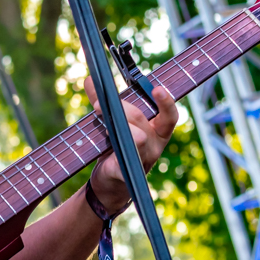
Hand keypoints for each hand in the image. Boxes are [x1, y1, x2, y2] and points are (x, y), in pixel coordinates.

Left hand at [84, 77, 178, 213]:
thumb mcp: (112, 122)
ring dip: (118, 127)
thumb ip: (103, 101)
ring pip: (137, 138)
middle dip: (121, 108)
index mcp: (156, 131)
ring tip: (101, 122)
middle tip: (98, 105)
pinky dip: (113, 157)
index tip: (157, 89)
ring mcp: (142, 160)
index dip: (166, 103)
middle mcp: (154, 145)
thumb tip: (90, 79)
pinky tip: (106, 151)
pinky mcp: (126, 173)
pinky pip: (121, 162)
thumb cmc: (116, 147)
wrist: (110, 181)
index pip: (169, 116)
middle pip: (141, 120)